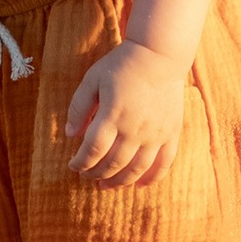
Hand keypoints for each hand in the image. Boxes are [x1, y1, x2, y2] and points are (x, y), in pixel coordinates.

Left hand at [64, 41, 190, 187]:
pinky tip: (140, 185)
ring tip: (106, 186)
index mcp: (113, 114)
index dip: (81, 163)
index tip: (73, 166)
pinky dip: (152, 178)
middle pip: (113, 163)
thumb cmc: (121, 65)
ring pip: (137, 168)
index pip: (93, 150)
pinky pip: (164, 163)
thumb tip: (69, 135)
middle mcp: (135, 128)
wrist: (159, 55)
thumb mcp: (92, 79)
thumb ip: (79, 107)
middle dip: (96, 174)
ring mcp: (156, 132)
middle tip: (86, 176)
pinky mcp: (171, 132)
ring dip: (119, 182)